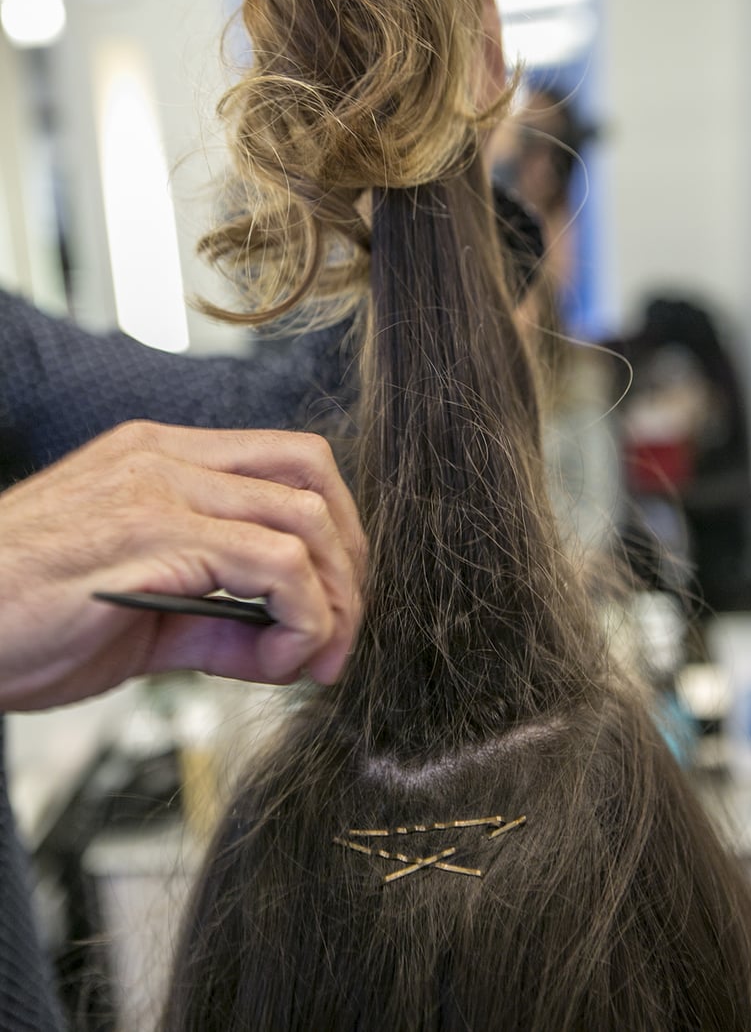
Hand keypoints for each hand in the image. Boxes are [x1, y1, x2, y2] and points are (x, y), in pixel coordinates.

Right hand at [0, 422, 364, 709]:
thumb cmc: (19, 620)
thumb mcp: (138, 618)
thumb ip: (216, 623)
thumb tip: (289, 646)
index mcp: (162, 460)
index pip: (289, 462)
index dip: (332, 530)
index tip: (334, 603)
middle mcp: (166, 459)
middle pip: (312, 475)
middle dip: (349, 558)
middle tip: (343, 631)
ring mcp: (158, 489)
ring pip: (303, 518)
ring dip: (334, 597)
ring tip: (317, 656)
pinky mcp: (151, 534)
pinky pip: (273, 563)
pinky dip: (303, 616)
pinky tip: (282, 659)